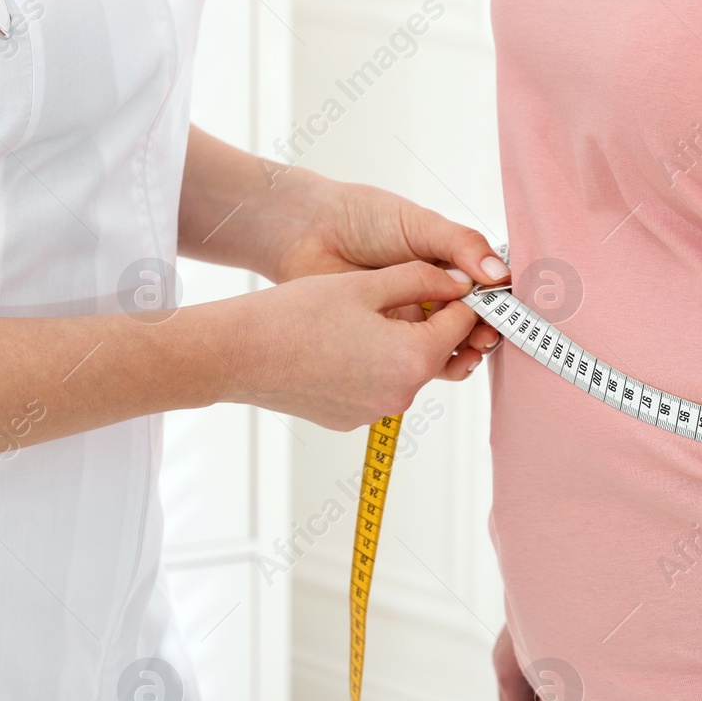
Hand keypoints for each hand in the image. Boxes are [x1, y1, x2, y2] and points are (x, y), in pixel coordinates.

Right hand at [216, 260, 485, 430]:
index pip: (462, 325)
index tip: (456, 282)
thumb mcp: (366, 285)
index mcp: (413, 358)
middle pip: (435, 351)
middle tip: (407, 293)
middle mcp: (401, 394)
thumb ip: (421, 281)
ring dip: (396, 344)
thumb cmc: (296, 316)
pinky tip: (338, 344)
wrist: (239, 355)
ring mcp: (376, 412)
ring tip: (361, 317)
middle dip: (429, 323)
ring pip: (404, 370)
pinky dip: (369, 366)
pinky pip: (376, 387)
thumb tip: (457, 283)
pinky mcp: (351, 419)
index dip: (462, 298)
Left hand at [263, 171, 505, 358]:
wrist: (308, 233)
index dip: (497, 305)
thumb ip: (460, 245)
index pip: (483, 292)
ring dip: (463, 353)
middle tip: (488, 336)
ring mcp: (407, 322)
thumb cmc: (364, 217)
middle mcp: (431, 297)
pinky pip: (411, 362)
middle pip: (468, 325)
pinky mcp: (382, 344)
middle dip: (483, 333)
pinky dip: (430, 365)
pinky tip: (442, 362)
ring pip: (444, 348)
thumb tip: (500, 274)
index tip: (506, 313)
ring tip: (471, 350)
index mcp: (446, 267)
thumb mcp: (420, 225)